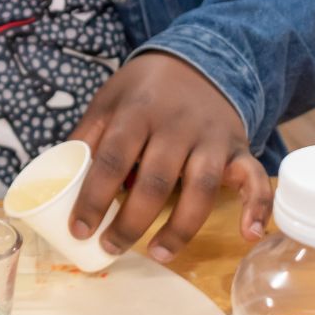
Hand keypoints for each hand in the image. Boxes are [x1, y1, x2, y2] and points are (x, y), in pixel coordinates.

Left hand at [69, 52, 272, 261]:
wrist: (199, 60)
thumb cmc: (145, 89)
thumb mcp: (108, 100)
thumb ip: (87, 137)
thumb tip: (56, 180)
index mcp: (137, 111)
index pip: (112, 159)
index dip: (94, 198)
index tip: (79, 230)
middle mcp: (176, 124)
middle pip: (154, 181)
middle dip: (130, 222)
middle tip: (110, 248)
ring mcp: (211, 137)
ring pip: (200, 188)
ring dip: (179, 227)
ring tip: (157, 254)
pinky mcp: (238, 148)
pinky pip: (255, 179)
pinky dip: (257, 208)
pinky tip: (248, 235)